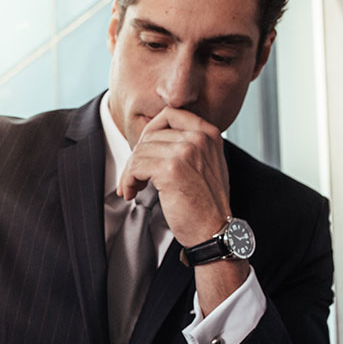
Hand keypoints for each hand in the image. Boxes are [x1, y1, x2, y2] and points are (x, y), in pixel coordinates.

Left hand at [117, 107, 231, 247]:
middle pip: (151, 135)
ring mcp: (185, 151)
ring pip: (140, 151)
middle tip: (132, 177)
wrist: (214, 230)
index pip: (170, 113)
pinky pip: (136, 167)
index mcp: (208, 133)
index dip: (150, 131)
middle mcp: (199, 138)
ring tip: (132, 188)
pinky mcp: (170, 169)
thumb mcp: (206, 164)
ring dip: (130, 172)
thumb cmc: (206, 202)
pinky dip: (128, 180)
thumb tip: (153, 137)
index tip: (143, 151)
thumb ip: (188, 145)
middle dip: (136, 156)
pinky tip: (131, 193)